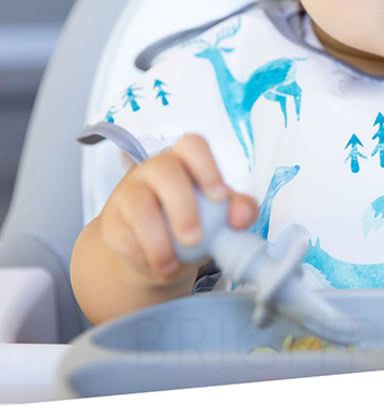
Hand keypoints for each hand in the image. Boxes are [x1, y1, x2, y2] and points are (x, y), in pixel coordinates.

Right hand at [97, 133, 258, 286]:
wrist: (155, 256)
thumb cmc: (192, 224)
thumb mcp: (219, 217)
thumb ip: (237, 211)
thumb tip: (243, 215)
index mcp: (184, 160)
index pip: (192, 145)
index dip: (206, 167)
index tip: (220, 197)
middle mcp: (154, 169)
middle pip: (164, 170)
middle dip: (182, 206)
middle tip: (195, 239)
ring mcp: (129, 192)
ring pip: (139, 204)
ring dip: (158, 239)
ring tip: (172, 264)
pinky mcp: (112, 221)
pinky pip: (123, 233)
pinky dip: (141, 254)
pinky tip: (154, 265)